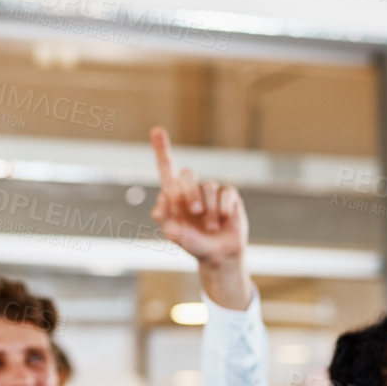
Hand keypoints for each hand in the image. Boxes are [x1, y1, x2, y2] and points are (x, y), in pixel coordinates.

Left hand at [150, 127, 253, 307]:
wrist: (218, 255)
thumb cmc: (193, 244)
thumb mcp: (174, 234)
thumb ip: (164, 218)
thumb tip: (162, 198)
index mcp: (174, 196)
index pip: (167, 168)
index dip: (162, 149)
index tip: (156, 130)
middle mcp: (192, 189)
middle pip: (187, 174)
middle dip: (189, 193)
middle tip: (194, 212)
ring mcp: (211, 192)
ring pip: (208, 186)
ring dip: (209, 209)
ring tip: (211, 226)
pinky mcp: (229, 196)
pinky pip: (226, 192)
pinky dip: (223, 208)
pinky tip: (224, 220)